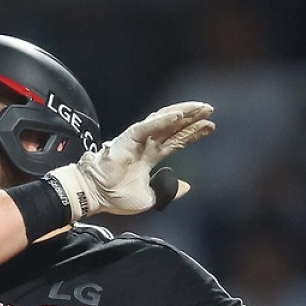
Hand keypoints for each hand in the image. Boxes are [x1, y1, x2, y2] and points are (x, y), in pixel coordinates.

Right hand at [47, 101, 214, 219]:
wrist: (96, 196)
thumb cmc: (117, 197)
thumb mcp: (152, 197)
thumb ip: (169, 190)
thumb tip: (187, 186)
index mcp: (150, 156)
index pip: (176, 141)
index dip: (193, 133)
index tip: (210, 128)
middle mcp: (146, 144)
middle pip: (174, 126)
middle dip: (192, 118)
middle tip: (210, 111)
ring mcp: (138, 139)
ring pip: (164, 120)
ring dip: (182, 113)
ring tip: (201, 108)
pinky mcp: (129, 137)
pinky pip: (149, 126)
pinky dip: (163, 120)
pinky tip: (179, 116)